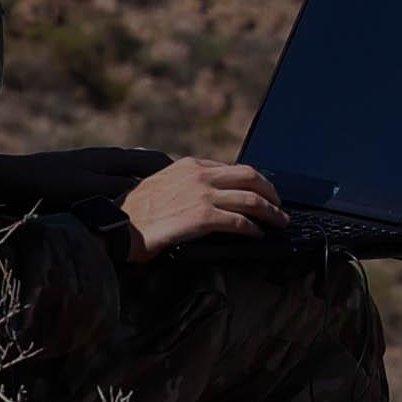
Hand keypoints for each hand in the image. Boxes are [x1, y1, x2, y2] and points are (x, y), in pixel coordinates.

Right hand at [118, 159, 285, 260]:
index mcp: (189, 165)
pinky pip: (239, 222)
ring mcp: (202, 195)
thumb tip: (195, 187)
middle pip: (250, 177)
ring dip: (271, 213)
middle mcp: (199, 175)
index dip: (253, 180)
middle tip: (279, 206)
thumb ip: (182, 181)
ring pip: (251, 199)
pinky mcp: (203, 218)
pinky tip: (257, 235)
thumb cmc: (137, 209)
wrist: (122, 224)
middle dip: (271, 192)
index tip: (262, 191)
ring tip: (278, 222)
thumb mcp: (160, 182)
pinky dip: (253, 229)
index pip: (232, 168)